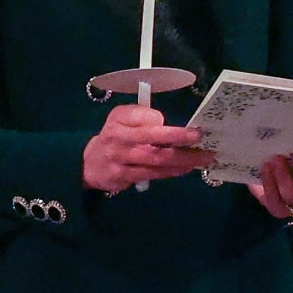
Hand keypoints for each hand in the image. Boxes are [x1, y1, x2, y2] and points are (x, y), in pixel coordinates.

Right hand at [82, 104, 213, 193]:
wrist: (91, 164)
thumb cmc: (114, 136)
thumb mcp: (121, 118)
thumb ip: (141, 115)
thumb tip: (163, 122)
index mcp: (118, 120)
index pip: (139, 117)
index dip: (160, 120)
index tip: (179, 121)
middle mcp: (118, 140)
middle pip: (151, 140)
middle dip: (178, 138)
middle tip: (199, 137)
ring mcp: (121, 161)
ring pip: (155, 161)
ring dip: (181, 159)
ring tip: (202, 157)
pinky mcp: (125, 177)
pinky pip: (153, 174)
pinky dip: (172, 171)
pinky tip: (186, 168)